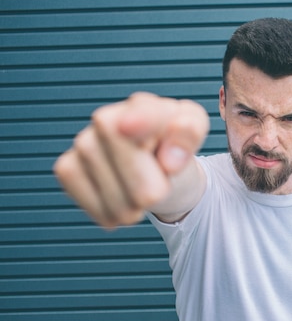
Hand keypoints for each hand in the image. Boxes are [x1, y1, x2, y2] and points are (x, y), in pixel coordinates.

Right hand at [54, 92, 209, 227]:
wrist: (159, 172)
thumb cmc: (175, 150)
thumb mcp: (194, 134)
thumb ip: (190, 133)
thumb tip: (169, 162)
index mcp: (146, 106)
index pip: (141, 113)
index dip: (139, 121)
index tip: (131, 128)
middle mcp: (108, 118)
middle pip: (128, 164)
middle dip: (150, 188)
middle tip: (159, 188)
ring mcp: (84, 142)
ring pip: (111, 193)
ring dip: (133, 207)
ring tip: (140, 196)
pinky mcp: (68, 167)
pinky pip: (91, 203)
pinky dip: (110, 214)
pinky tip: (120, 203)